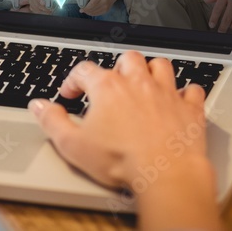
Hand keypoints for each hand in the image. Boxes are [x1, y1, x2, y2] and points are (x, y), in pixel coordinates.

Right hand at [30, 52, 220, 229]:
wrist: (164, 174)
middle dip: (117, 68)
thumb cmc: (121, 161)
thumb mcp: (73, 145)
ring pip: (160, 66)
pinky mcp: (190, 109)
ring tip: (145, 82)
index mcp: (108, 87)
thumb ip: (52, 122)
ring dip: (152, 71)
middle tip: (111, 83)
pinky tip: (181, 98)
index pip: (85, 70)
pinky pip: (192, 90)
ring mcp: (166, 93)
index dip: (74, 80)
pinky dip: (186, 92)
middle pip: (127, 59)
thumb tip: (39, 106)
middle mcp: (138, 83)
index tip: (70, 93)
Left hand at [78, 0, 119, 16]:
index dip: (86, 8)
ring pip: (96, 12)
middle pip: (93, 9)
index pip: (92, 4)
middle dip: (86, 11)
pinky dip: (93, 14)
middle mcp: (104, 1)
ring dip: (89, 13)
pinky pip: (99, 14)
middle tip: (82, 10)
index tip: (81, 10)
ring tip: (85, 11)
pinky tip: (90, 12)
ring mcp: (106, 6)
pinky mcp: (107, 10)